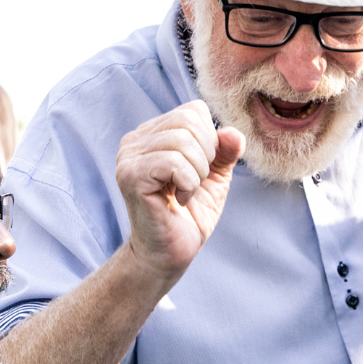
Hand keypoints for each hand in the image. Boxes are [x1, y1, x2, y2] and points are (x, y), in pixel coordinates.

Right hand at [113, 101, 243, 280]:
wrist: (171, 253)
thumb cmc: (190, 215)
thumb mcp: (216, 176)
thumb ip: (225, 150)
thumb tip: (234, 132)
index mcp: (152, 134)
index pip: (193, 110)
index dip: (210, 139)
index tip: (201, 169)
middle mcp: (135, 140)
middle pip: (188, 121)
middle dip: (207, 155)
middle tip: (195, 183)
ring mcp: (128, 157)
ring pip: (182, 141)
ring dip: (198, 172)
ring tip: (186, 192)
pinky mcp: (130, 176)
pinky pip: (173, 162)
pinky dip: (188, 183)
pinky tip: (179, 199)